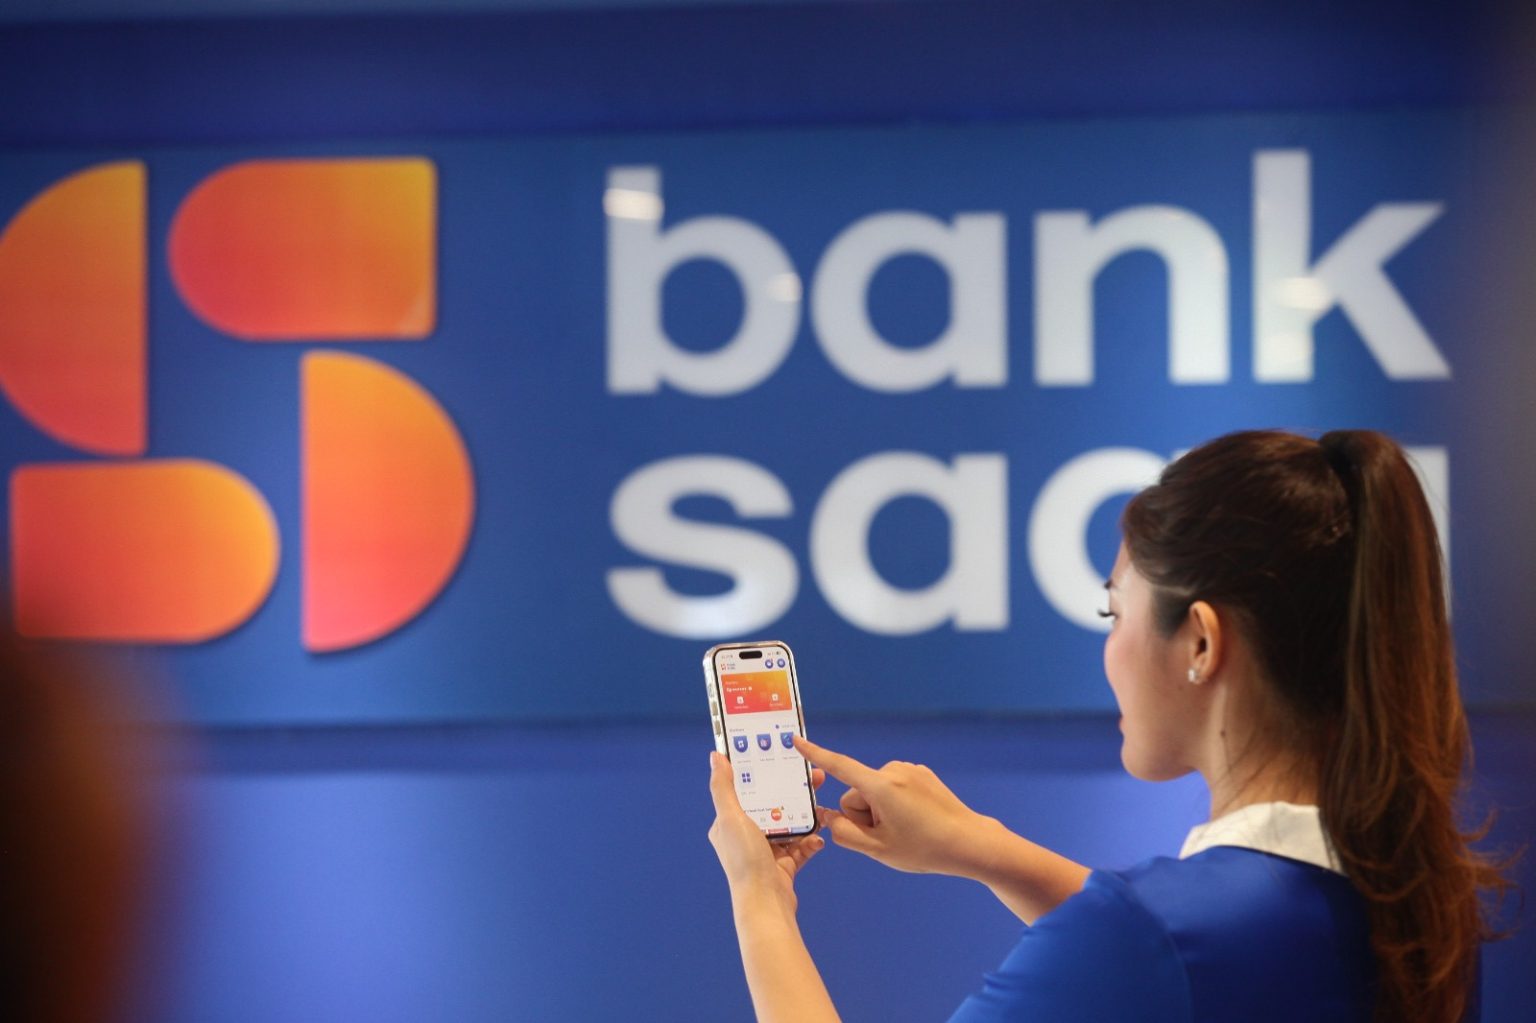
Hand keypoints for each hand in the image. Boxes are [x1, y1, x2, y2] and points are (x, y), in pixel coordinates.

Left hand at [707, 751, 826, 911]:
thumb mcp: (730, 818)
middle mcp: (744, 837)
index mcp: (727, 824)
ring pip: (789, 825)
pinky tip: (818, 838)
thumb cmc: (745, 861)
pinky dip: (810, 842)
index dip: (762, 774)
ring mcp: (765, 852)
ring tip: (821, 807)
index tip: (781, 758)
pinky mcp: (783, 866)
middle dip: (792, 793)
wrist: (766, 903)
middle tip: (814, 779)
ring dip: (805, 817)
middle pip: (771, 806)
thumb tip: (716, 757)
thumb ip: (723, 787)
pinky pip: (800, 848)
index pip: (745, 791)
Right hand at [793, 736, 993, 877]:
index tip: (796, 740)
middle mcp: (893, 770)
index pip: (839, 766)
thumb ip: (844, 832)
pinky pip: (892, 787)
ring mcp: (908, 769)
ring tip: (906, 829)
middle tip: (889, 836)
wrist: (969, 842)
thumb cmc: (924, 849)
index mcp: (880, 786)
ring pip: (874, 791)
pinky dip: (895, 803)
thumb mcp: (877, 849)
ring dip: (880, 810)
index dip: (815, 755)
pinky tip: (916, 819)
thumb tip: (828, 816)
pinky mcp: (920, 773)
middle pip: (856, 793)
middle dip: (864, 814)